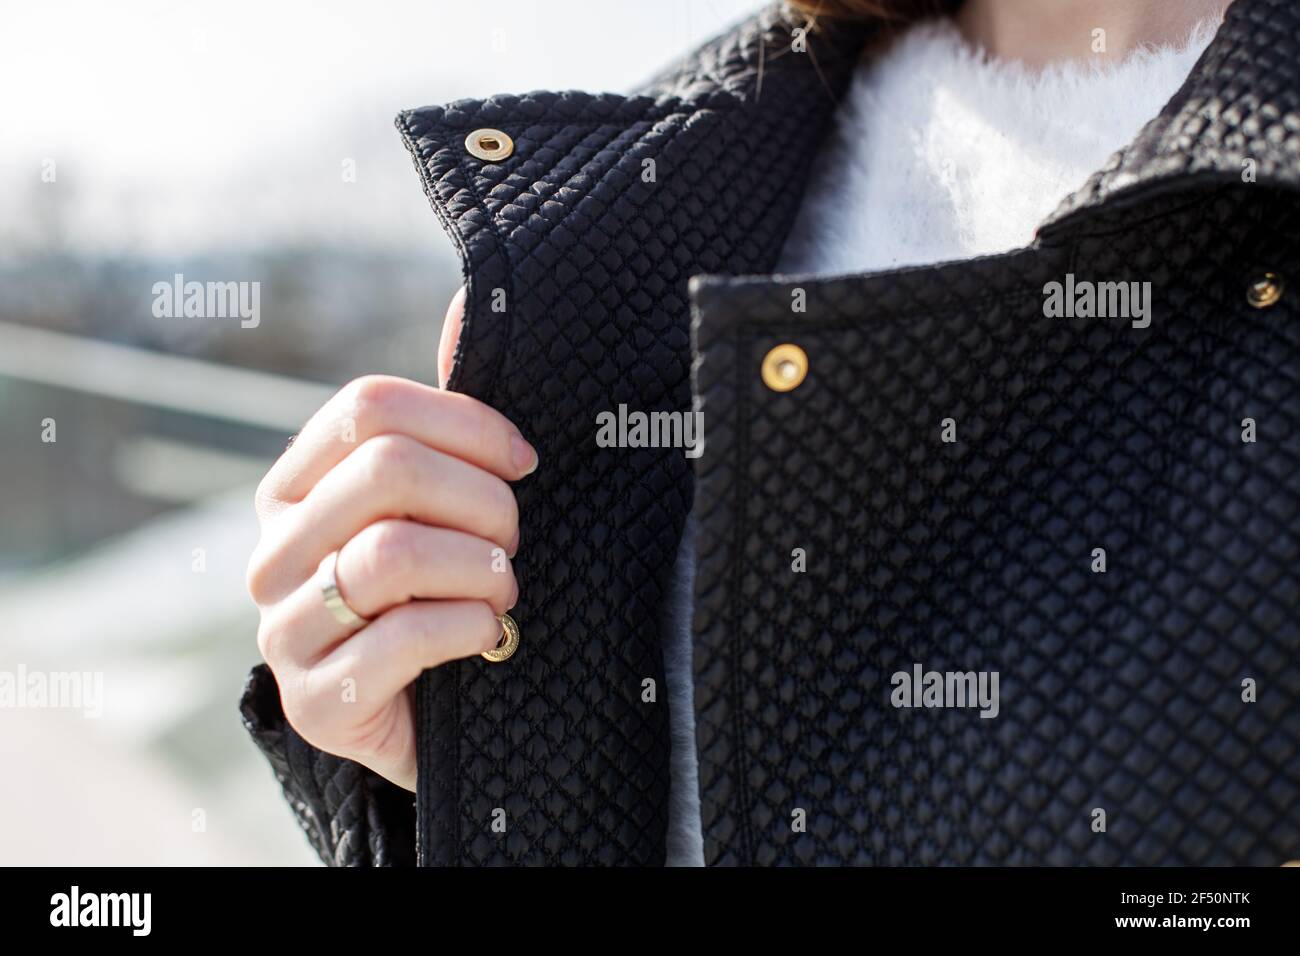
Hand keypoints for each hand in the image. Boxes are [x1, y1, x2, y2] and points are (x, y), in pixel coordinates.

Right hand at [245, 288, 534, 790]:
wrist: (420, 716)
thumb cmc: (437, 592)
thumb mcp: (440, 505)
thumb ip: (447, 420)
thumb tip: (470, 302)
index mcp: (295, 485)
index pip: (369, 406)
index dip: (464, 421)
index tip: (524, 459)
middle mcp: (273, 549)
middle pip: (387, 470)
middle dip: (482, 500)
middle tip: (515, 536)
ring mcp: (283, 626)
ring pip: (395, 553)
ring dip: (481, 568)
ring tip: (505, 588)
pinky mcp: (316, 699)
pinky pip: (403, 638)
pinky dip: (470, 627)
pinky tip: (491, 635)